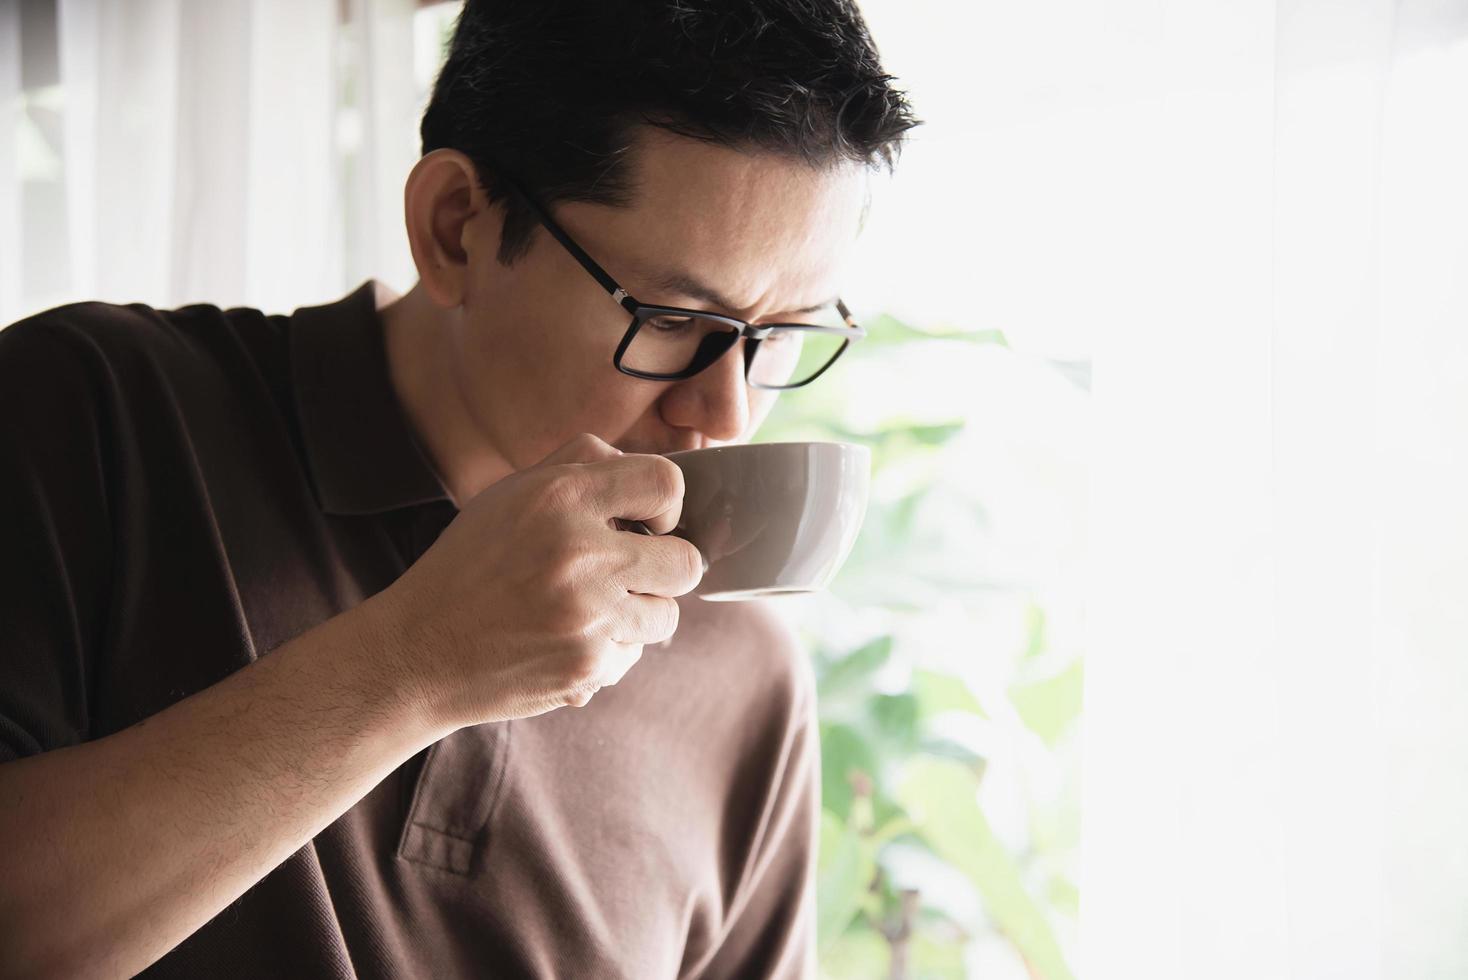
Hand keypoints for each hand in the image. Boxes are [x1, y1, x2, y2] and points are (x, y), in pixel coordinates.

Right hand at [359, 433, 703, 729]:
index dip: (667, 503)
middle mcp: (580, 553)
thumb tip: (648, 469)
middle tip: (628, 573)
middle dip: (666, 568)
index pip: (666, 481)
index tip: (648, 521)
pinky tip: (561, 642)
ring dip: (637, 614)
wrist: (418, 652)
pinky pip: (632, 656)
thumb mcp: (511, 494)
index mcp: (560, 497)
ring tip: (587, 610)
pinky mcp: (588, 667)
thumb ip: (580, 465)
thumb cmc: (469, 565)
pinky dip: (606, 651)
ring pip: (667, 616)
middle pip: (687, 561)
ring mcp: (588, 616)